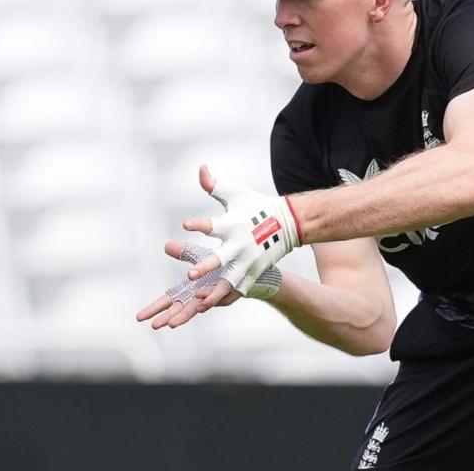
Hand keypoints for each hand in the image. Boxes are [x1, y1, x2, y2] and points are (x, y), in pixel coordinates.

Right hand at [135, 241, 282, 329]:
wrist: (252, 266)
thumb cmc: (224, 264)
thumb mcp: (201, 257)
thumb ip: (184, 253)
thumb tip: (165, 246)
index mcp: (192, 288)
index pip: (170, 300)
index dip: (155, 308)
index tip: (139, 318)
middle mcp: (202, 295)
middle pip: (181, 308)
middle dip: (167, 317)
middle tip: (154, 326)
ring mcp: (217, 296)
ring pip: (200, 308)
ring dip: (187, 315)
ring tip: (173, 324)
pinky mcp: (232, 292)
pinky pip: (220, 297)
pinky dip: (210, 299)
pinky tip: (201, 300)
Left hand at [181, 165, 299, 308]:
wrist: (288, 223)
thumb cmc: (254, 206)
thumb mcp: (235, 193)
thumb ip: (213, 185)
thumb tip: (201, 168)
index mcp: (233, 224)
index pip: (214, 224)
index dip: (200, 224)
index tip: (186, 225)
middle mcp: (240, 244)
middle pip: (221, 258)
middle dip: (206, 266)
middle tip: (190, 273)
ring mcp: (248, 261)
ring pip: (230, 280)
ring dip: (215, 291)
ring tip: (199, 301)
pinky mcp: (253, 271)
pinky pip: (239, 288)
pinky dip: (226, 297)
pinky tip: (209, 306)